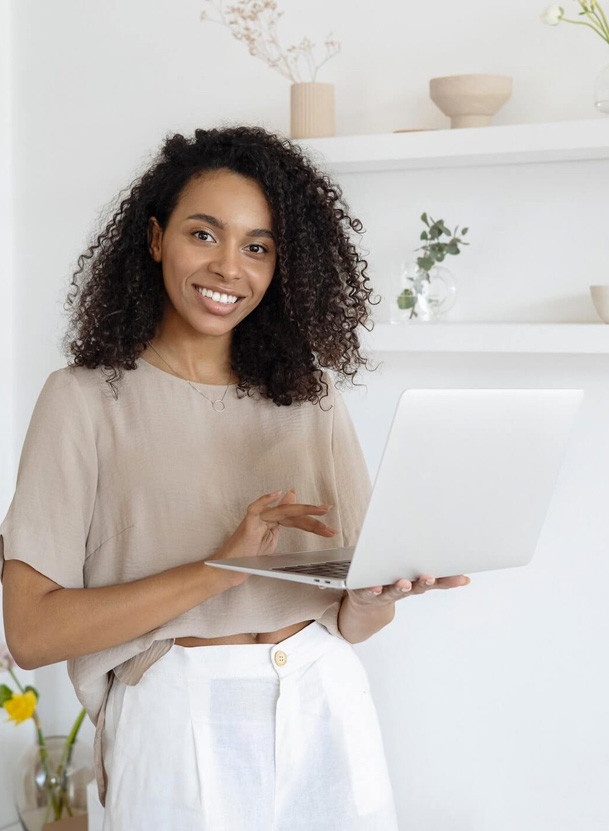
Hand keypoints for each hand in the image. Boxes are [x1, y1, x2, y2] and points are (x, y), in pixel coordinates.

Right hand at [215, 488, 335, 562]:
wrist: (229, 569)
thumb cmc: (249, 557)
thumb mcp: (273, 542)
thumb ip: (285, 525)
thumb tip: (295, 505)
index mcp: (274, 522)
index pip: (297, 520)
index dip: (312, 522)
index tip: (328, 527)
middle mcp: (267, 516)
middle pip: (293, 513)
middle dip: (312, 514)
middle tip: (328, 511)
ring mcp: (258, 518)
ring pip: (283, 511)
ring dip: (303, 511)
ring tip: (320, 512)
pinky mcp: (248, 523)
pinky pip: (257, 508)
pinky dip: (266, 500)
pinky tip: (279, 494)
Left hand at [347, 574, 470, 608]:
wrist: (368, 603)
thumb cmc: (393, 581)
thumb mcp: (413, 576)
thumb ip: (431, 570)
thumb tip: (463, 571)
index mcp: (416, 583)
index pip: (436, 583)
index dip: (448, 581)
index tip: (462, 578)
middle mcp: (403, 589)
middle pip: (417, 587)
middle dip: (424, 582)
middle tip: (430, 577)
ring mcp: (386, 593)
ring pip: (395, 591)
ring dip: (400, 588)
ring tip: (404, 584)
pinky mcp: (368, 593)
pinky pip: (371, 592)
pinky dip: (373, 590)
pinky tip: (375, 587)